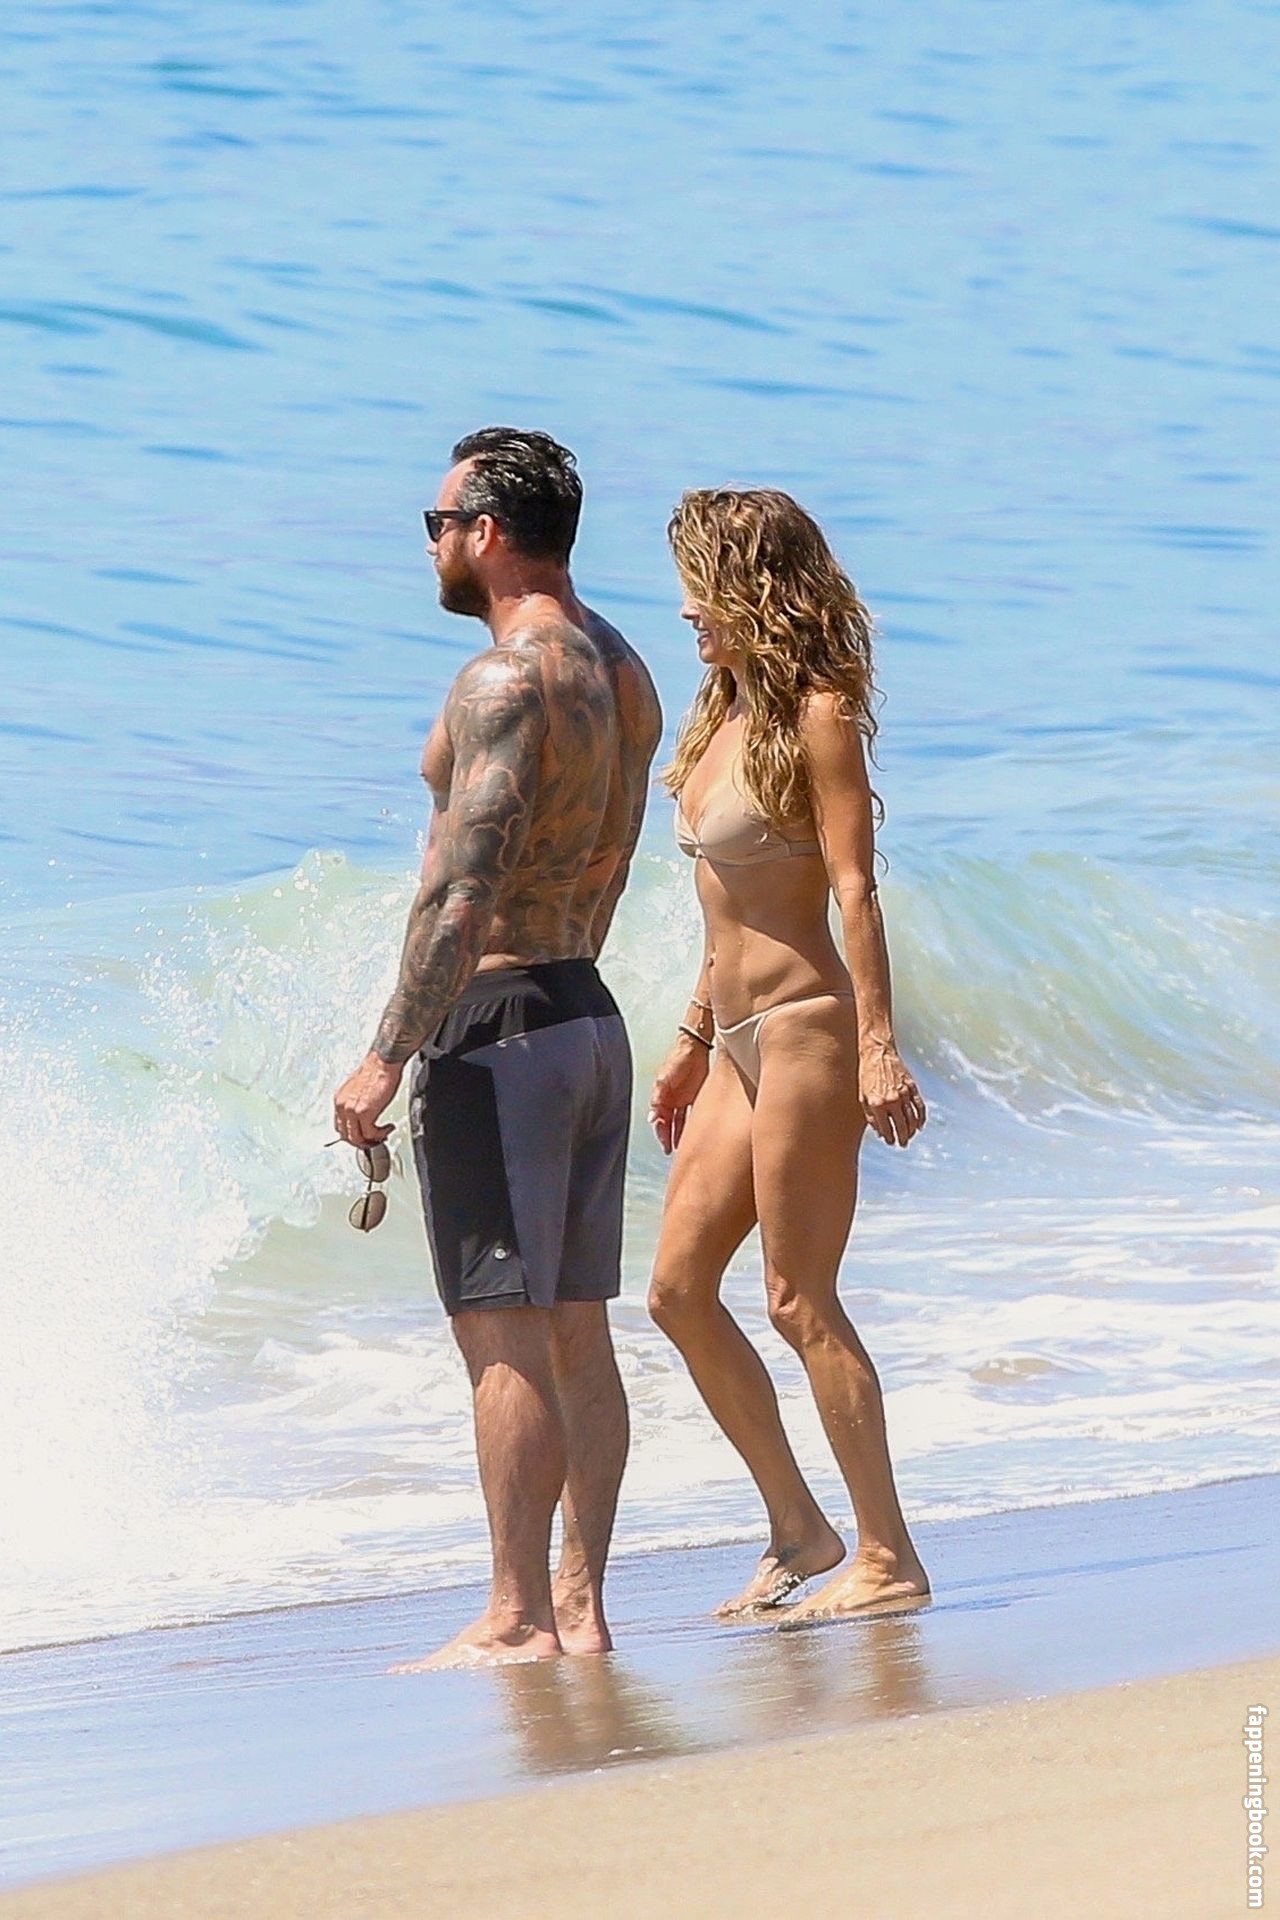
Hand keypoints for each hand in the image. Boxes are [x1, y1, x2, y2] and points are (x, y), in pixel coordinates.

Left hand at [334, 1052, 402, 1149]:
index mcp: (340, 1100)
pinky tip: (387, 1129)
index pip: (339, 1126)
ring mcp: (352, 1110)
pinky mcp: (364, 1113)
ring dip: (370, 1141)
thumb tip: (362, 1115)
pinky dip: (379, 1135)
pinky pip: (370, 1133)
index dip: (352, 1135)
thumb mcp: (358, 1089)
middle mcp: (342, 1106)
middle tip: (373, 1141)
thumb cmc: (376, 1071)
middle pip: (346, 1135)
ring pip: (356, 1138)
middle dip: (360, 1142)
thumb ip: (356, 1103)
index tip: (362, 1136)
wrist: (383, 1063)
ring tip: (381, 1136)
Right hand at [648, 1035, 711, 1155]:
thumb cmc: (677, 1060)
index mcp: (660, 1097)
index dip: (660, 1132)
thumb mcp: (663, 1080)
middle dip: (666, 1137)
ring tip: (678, 1148)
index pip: (658, 1119)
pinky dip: (687, 1126)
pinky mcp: (693, 1098)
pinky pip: (689, 1116)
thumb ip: (657, 1098)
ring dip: (677, 1134)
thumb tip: (651, 1117)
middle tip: (669, 1150)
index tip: (664, 1143)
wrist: (695, 1049)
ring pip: (677, 1122)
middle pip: (666, 1123)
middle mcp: (669, 1100)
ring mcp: (681, 1100)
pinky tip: (689, 1136)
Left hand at [859, 1039, 925, 1147]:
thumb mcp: (862, 1097)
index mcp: (877, 1104)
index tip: (890, 1142)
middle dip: (902, 1138)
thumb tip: (879, 1132)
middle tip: (902, 1144)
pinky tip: (919, 1125)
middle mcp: (892, 1101)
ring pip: (912, 1119)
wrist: (877, 1053)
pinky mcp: (912, 1087)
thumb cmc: (867, 1075)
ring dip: (911, 1130)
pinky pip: (919, 1107)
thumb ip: (870, 1116)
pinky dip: (921, 1118)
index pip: (886, 1128)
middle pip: (901, 1126)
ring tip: (909, 1137)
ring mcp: (903, 1094)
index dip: (889, 1138)